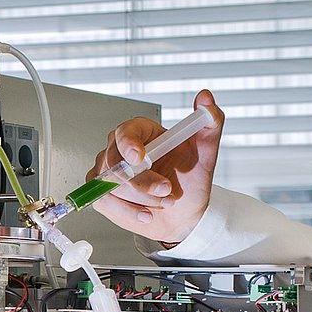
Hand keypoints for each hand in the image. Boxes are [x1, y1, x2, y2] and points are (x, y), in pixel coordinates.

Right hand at [90, 89, 224, 244]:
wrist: (184, 213)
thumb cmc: (190, 181)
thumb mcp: (206, 151)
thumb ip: (210, 122)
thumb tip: (206, 98)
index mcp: (141, 132)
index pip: (125, 131)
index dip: (128, 144)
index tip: (139, 158)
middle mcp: (120, 148)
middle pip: (115, 162)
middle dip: (143, 182)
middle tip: (166, 190)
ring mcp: (108, 170)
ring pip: (112, 185)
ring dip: (142, 199)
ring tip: (163, 201)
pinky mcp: (101, 192)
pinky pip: (105, 201)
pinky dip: (128, 212)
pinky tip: (146, 213)